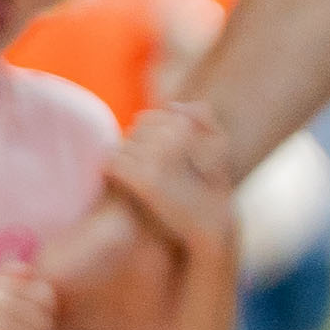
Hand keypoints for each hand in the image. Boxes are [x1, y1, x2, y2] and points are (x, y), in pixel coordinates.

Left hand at [97, 103, 236, 265]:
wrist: (213, 226)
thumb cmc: (213, 187)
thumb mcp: (219, 147)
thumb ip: (202, 120)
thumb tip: (172, 104)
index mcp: (186, 126)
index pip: (147, 118)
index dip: (144, 136)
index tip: (151, 154)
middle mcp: (171, 138)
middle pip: (131, 133)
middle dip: (133, 148)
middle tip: (141, 169)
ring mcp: (157, 159)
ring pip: (120, 148)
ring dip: (122, 160)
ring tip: (133, 177)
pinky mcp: (145, 181)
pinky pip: (112, 164)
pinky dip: (110, 172)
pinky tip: (118, 183)